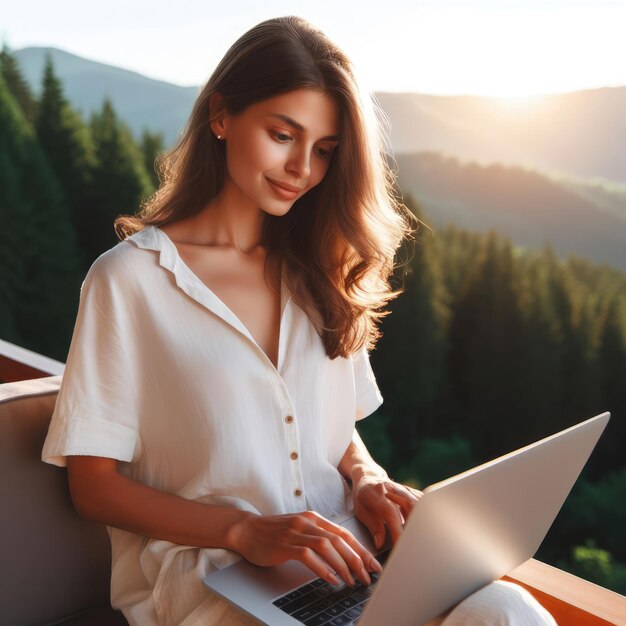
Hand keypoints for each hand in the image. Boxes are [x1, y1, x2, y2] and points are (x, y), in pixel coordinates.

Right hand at [231, 510, 382, 586]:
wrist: (247, 530)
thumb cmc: (274, 533)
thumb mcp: (301, 529)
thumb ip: (319, 536)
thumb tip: (342, 554)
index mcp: (314, 518)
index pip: (344, 533)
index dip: (361, 549)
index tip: (373, 564)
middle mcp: (308, 522)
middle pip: (340, 539)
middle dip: (357, 559)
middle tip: (367, 576)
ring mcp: (296, 532)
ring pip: (327, 546)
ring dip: (343, 565)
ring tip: (352, 581)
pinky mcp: (285, 545)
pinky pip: (308, 555)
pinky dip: (323, 568)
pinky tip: (331, 579)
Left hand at [352, 471, 422, 549]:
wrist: (368, 476)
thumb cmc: (362, 495)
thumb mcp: (361, 511)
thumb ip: (373, 527)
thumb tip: (380, 544)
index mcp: (378, 496)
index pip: (392, 516)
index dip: (398, 533)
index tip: (400, 546)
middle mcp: (393, 489)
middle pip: (411, 508)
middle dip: (414, 527)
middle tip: (411, 543)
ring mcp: (403, 489)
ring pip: (419, 503)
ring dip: (420, 519)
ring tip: (416, 535)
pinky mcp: (410, 491)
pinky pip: (421, 502)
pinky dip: (423, 513)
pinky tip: (420, 524)